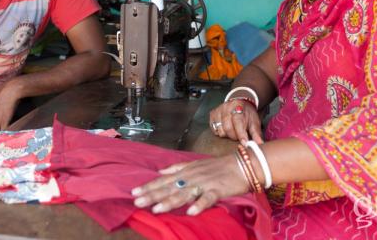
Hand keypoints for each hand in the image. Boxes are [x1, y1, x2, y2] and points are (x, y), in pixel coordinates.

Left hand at [131, 155, 248, 215]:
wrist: (242, 164)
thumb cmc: (218, 166)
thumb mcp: (195, 164)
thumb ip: (177, 168)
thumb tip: (160, 172)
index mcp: (186, 171)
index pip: (164, 180)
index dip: (149, 186)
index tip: (134, 193)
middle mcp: (192, 177)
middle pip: (170, 188)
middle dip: (153, 195)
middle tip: (137, 202)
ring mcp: (204, 183)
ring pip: (184, 193)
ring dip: (170, 201)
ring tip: (157, 209)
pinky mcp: (218, 190)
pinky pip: (208, 199)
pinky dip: (200, 204)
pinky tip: (191, 212)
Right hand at [209, 98, 262, 144]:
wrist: (240, 102)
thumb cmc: (247, 114)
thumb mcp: (254, 122)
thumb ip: (256, 133)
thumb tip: (260, 144)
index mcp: (239, 107)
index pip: (238, 122)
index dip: (241, 134)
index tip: (244, 143)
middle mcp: (227, 107)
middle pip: (227, 128)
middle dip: (234, 136)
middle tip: (239, 136)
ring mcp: (218, 110)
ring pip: (220, 130)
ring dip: (227, 134)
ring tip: (233, 131)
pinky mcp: (212, 114)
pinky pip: (214, 129)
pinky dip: (220, 132)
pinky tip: (226, 128)